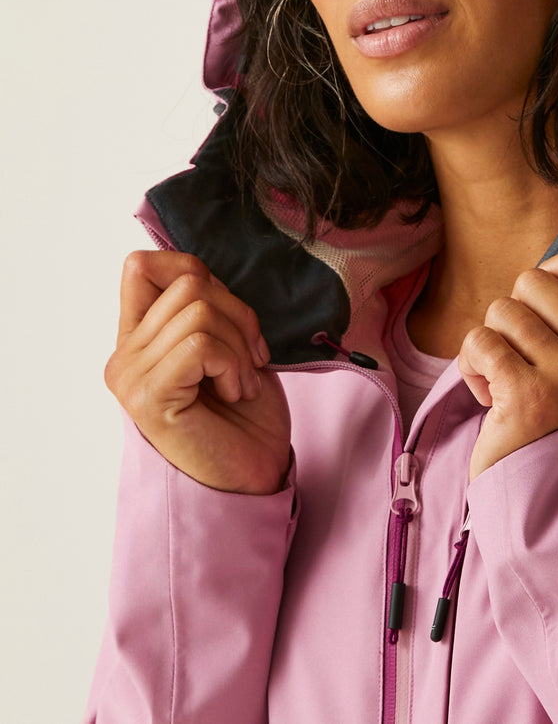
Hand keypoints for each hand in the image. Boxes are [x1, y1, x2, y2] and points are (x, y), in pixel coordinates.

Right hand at [104, 251, 290, 494]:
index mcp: (139, 338)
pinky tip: (235, 393)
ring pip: (200, 309)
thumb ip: (205, 308)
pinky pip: (201, 344)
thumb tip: (202, 273)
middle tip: (251, 359)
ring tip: (240, 381)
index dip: (196, 271)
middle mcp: (125, 356)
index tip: (230, 319)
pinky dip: (234, 364)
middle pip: (188, 281)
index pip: (143, 264)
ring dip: (240, 344)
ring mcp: (132, 377)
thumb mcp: (227, 344)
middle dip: (239, 314)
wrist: (254, 473)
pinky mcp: (150, 397)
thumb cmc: (245, 414)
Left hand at [458, 242, 557, 480]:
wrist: (553, 497)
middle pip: (534, 281)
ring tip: (511, 382)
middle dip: (517, 313)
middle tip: (529, 359)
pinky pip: (479, 341)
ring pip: (502, 310)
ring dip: (494, 344)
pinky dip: (472, 365)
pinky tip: (491, 396)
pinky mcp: (528, 397)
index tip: (552, 313)